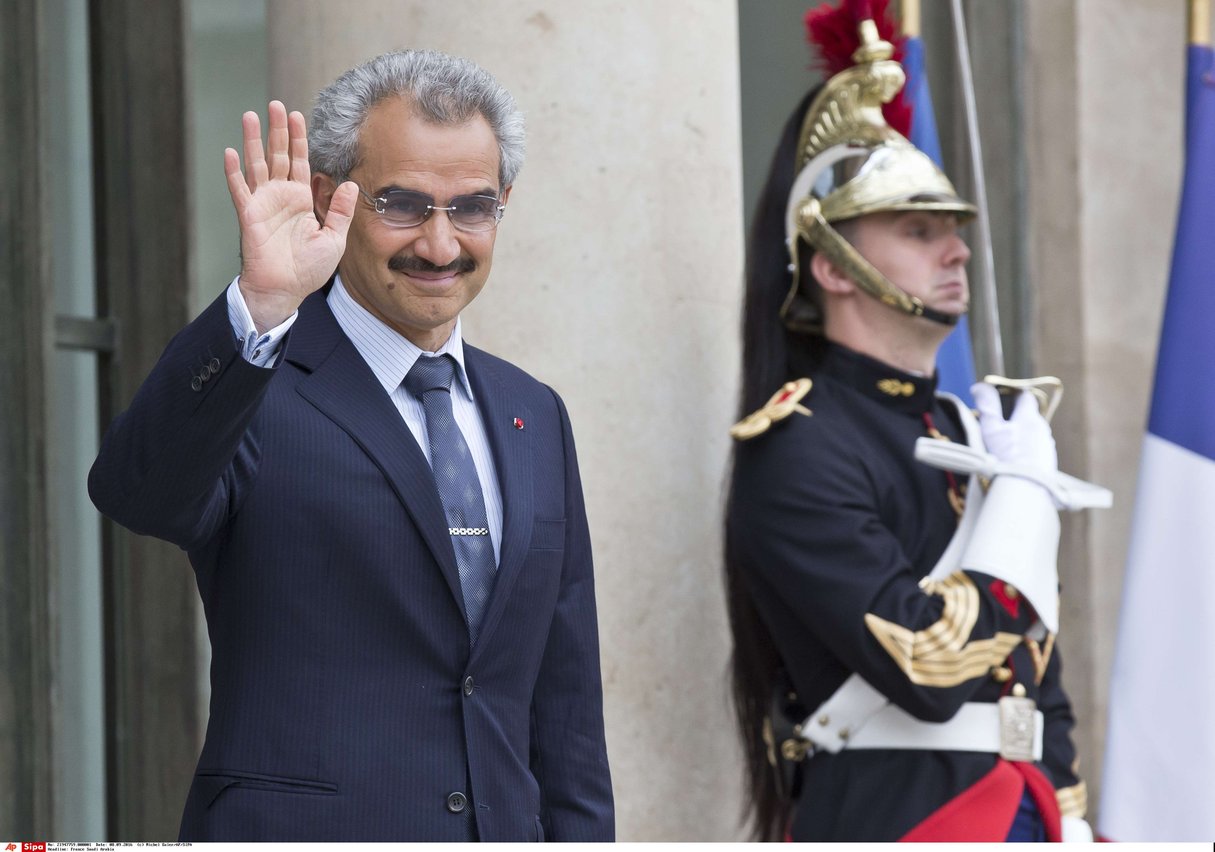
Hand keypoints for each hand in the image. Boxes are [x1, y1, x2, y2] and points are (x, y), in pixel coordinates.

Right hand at [224, 101, 358, 333]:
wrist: (286, 290)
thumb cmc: (309, 269)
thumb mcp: (334, 238)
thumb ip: (340, 211)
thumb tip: (350, 184)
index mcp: (301, 199)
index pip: (300, 161)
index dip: (299, 138)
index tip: (297, 115)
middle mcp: (280, 196)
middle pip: (278, 155)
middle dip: (277, 130)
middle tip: (276, 104)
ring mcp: (263, 204)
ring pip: (257, 165)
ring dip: (252, 141)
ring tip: (250, 116)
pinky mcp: (249, 216)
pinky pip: (240, 190)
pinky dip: (234, 172)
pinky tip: (231, 152)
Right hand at [972, 382, 1057, 477]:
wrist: (1026, 487)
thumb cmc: (1007, 456)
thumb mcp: (991, 428)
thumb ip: (987, 406)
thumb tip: (980, 386)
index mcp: (1029, 417)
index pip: (1025, 396)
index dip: (1013, 394)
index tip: (1001, 398)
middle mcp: (1042, 429)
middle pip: (1029, 416)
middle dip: (1015, 418)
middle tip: (997, 427)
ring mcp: (1047, 446)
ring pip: (1033, 434)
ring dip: (1021, 436)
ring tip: (1005, 448)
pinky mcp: (1049, 463)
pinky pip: (1036, 451)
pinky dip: (1026, 452)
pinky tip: (1015, 462)